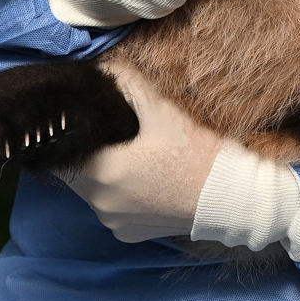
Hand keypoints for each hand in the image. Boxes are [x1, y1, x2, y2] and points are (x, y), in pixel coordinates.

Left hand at [68, 65, 220, 242]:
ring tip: (126, 157)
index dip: (74, 133)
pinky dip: (117, 196)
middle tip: (112, 137)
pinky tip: (138, 181)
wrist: (233, 199)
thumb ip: (126, 82)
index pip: (66, 149)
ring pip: (91, 191)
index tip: (89, 122)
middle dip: (89, 153)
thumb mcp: (161, 110)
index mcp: (101, 173)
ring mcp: (114, 222)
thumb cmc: (197, 154)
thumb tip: (102, 65)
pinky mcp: (129, 235)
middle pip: (76, 171)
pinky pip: (111, 210)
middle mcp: (100, 203)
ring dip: (101, 176)